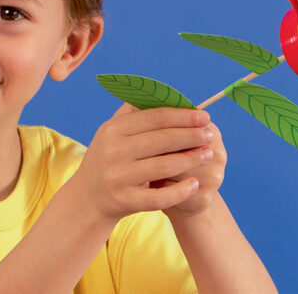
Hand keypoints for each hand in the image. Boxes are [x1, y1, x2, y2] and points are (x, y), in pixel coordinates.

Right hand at [70, 103, 215, 224]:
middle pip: (162, 140)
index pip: (155, 118)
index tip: (204, 116)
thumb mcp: (112, 132)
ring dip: (191, 159)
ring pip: (164, 166)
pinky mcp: (124, 200)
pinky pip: (158, 196)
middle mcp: (113, 151)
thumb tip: (169, 96)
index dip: (182, 116)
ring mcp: (118, 177)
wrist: (87, 198)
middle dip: (191, 135)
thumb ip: (135, 113)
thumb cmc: (109, 159)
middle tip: (210, 134)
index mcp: (113, 129)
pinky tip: (194, 184)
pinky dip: (179, 190)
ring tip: (208, 154)